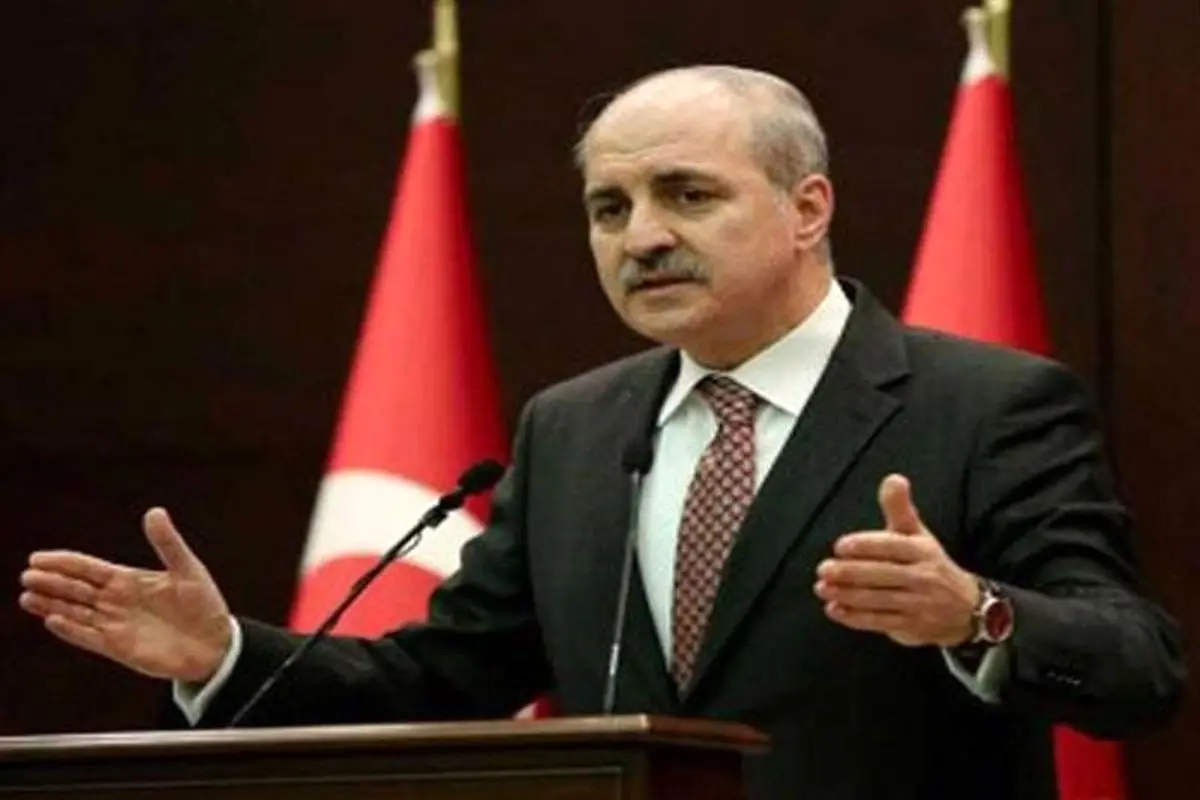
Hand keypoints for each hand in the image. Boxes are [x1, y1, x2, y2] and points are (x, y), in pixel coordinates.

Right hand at [19, 508, 232, 682]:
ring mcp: (115, 624)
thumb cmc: (203, 604)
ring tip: (27, 596)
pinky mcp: (119, 647)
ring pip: (75, 612)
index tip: (37, 557)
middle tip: (28, 575)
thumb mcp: (187, 569)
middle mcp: (116, 601)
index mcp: (129, 580)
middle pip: (76, 589)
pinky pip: (89, 637)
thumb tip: (155, 512)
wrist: (215, 643)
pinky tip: (52, 620)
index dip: (64, 562)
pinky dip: (71, 630)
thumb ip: (168, 543)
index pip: (89, 569)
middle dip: (52, 582)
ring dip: (51, 605)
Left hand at [814, 474, 979, 646]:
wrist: (967, 609)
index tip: (840, 546)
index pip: (893, 546)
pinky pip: (880, 622)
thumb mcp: (918, 534)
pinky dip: (855, 617)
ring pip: (879, 600)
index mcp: (923, 550)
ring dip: (847, 595)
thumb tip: (893, 479)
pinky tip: (835, 609)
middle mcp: (923, 577)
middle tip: (823, 569)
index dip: (866, 545)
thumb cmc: (930, 564)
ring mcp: (918, 604)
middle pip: (883, 574)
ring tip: (822, 588)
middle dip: (850, 572)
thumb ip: (900, 509)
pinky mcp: (911, 626)